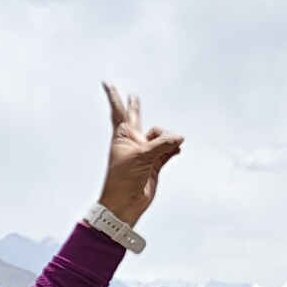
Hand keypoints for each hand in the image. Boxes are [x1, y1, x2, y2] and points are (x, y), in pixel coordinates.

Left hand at [97, 83, 183, 232]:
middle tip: (133, 96)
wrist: (126, 203)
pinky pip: (168, 151)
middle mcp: (133, 142)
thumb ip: (162, 144)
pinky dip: (174, 149)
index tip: (106, 83)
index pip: (118, 110)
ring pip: (161, 137)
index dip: (113, 96)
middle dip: (136, 107)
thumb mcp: (142, 156)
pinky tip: (178, 148)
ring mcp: (144, 153)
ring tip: (174, 145)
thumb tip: (179, 138)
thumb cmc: (123, 179)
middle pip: (137, 119)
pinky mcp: (155, 164)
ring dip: (168, 139)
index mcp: (122, 136)